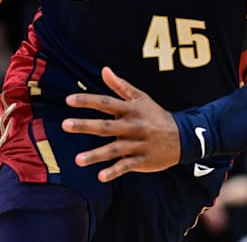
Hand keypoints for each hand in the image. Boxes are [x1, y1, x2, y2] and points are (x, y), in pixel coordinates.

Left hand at [61, 67, 180, 181]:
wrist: (182, 136)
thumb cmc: (156, 115)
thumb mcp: (141, 98)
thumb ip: (120, 85)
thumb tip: (104, 70)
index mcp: (131, 110)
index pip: (106, 103)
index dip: (88, 101)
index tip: (68, 100)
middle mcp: (133, 126)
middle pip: (106, 126)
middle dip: (86, 125)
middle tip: (65, 125)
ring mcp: (137, 144)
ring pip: (114, 149)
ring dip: (96, 154)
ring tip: (77, 160)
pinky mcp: (142, 160)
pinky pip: (126, 166)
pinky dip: (114, 171)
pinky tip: (100, 177)